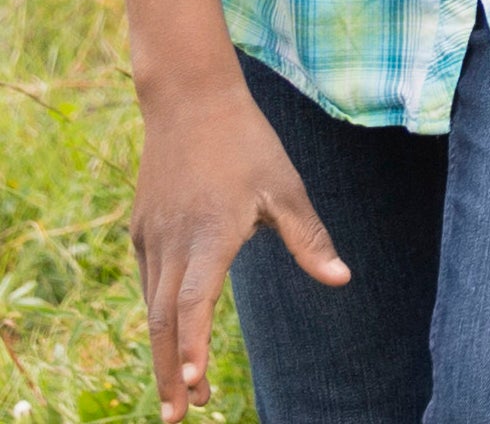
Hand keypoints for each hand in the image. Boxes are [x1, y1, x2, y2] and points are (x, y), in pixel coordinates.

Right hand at [133, 79, 347, 415]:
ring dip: (165, 350)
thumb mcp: (286, 187)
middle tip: (180, 417)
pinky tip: (173, 334)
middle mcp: (173, 243)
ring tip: (180, 390)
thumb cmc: (249, 143)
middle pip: (165, 321)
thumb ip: (309, 238)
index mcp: (211, 233)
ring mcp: (151, 239)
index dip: (194, 343)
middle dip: (171, 372)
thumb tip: (343, 280)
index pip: (196, 301)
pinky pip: (149, 282)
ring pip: (152, 307)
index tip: (195, 381)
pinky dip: (159, 315)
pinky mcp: (141, 232)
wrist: (190, 101)